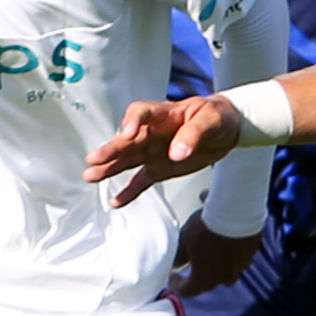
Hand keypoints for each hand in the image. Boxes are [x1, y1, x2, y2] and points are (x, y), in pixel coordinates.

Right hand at [84, 95, 242, 206]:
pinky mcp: (158, 169)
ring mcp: (153, 151)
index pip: (141, 112)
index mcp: (164, 114)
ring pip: (127, 160)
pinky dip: (128, 192)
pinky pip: (140, 181)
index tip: (128, 133)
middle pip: (127, 140)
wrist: (225, 130)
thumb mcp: (211, 120)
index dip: (133, 121)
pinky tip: (115, 203)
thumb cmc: (217, 117)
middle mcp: (152, 132)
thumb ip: (193, 134)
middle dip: (111, 149)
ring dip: (109, 169)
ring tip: (90, 177)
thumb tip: (176, 153)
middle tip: (94, 159)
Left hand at [170, 210, 261, 297]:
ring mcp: (241, 266)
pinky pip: (238, 253)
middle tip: (193, 258)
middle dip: (201, 270)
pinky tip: (225, 234)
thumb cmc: (206, 228)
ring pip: (226, 266)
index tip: (174, 277)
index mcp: (205, 280)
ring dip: (217, 257)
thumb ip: (180, 256)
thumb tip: (177, 263)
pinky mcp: (252, 252)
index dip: (178, 284)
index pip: (188, 290)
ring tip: (211, 241)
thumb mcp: (184, 240)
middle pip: (209, 279)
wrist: (235, 210)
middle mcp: (225, 278)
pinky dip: (230, 247)